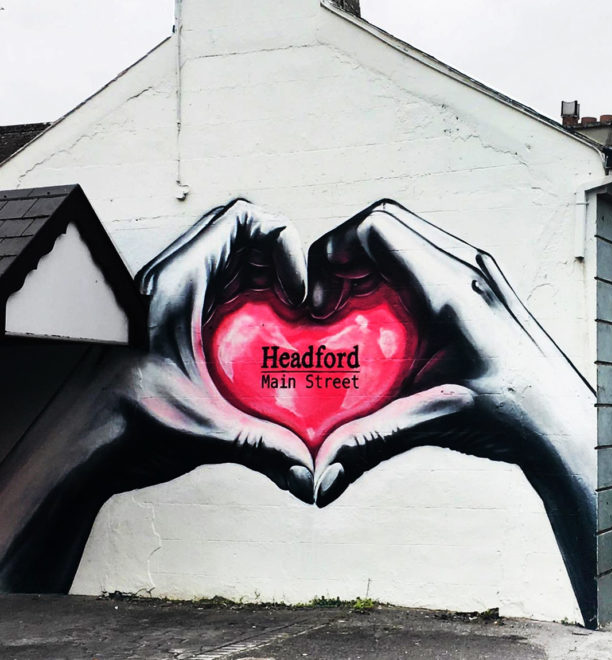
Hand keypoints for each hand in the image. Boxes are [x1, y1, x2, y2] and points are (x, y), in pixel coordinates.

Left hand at [127, 199, 314, 500]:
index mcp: (178, 284)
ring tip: (292, 317)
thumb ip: (263, 446)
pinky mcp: (171, 317)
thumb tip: (310, 472)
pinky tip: (267, 338)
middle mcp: (173, 280)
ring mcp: (171, 297)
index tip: (297, 293)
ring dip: (269, 278)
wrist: (75, 449)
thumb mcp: (203, 431)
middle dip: (284, 261)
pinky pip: (222, 287)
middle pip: (243, 234)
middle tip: (302, 304)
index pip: (241, 220)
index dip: (284, 243)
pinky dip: (252, 298)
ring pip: (233, 259)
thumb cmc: (121, 429)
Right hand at [306, 201, 596, 623]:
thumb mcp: (434, 421)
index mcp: (452, 290)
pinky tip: (386, 319)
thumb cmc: (513, 417)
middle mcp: (468, 269)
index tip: (320, 302)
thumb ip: (371, 442)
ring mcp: (480, 271)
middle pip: (386, 221)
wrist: (564, 423)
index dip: (333, 252)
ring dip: (368, 261)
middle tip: (327, 304)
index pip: (376, 227)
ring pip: (406, 233)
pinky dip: (393, 270)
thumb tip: (319, 478)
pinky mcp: (484, 283)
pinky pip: (425, 253)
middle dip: (343, 254)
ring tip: (350, 310)